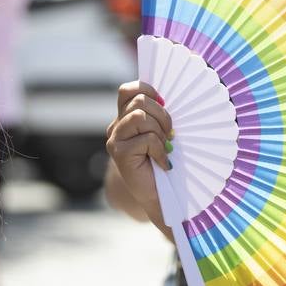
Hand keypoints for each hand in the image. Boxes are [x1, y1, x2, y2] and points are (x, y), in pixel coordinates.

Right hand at [105, 80, 172, 227]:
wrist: (159, 194)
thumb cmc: (165, 160)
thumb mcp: (162, 131)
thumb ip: (158, 113)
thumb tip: (166, 97)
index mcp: (126, 117)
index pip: (128, 90)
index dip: (147, 90)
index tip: (164, 103)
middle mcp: (117, 126)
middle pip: (139, 101)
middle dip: (162, 115)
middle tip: (169, 134)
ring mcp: (115, 139)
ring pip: (141, 117)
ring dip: (160, 132)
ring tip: (164, 148)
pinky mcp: (119, 153)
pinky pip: (146, 138)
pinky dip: (160, 150)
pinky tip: (162, 162)